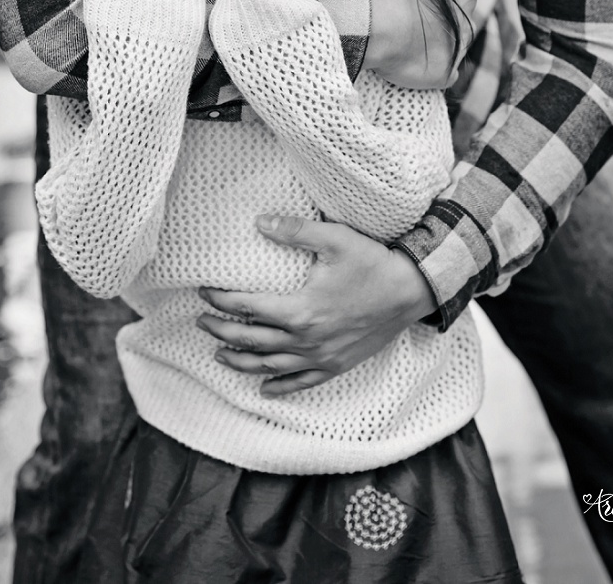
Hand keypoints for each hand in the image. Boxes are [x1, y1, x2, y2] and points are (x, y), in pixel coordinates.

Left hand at [196, 216, 435, 395]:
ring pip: (270, 366)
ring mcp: (322, 356)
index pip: (247, 307)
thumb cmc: (373, 263)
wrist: (411, 292)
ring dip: (241, 362)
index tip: (203, 292)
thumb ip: (295, 231)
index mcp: (301, 310)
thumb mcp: (335, 238)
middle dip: (221, 332)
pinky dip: (280, 386)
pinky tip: (265, 388)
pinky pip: (302, 382)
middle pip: (252, 341)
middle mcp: (307, 339)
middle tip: (201, 322)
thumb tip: (260, 223)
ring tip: (219, 355)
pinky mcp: (337, 365)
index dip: (221, 300)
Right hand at [364, 0, 473, 88]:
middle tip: (409, 21)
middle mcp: (469, 24)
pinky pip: (443, 75)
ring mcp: (458, 53)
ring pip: (449, 49)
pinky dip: (431, 71)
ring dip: (433, 47)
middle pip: (454, 24)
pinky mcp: (445, 76)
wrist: (382, 22)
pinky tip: (414, 64)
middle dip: (436, 23)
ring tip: (406, 43)